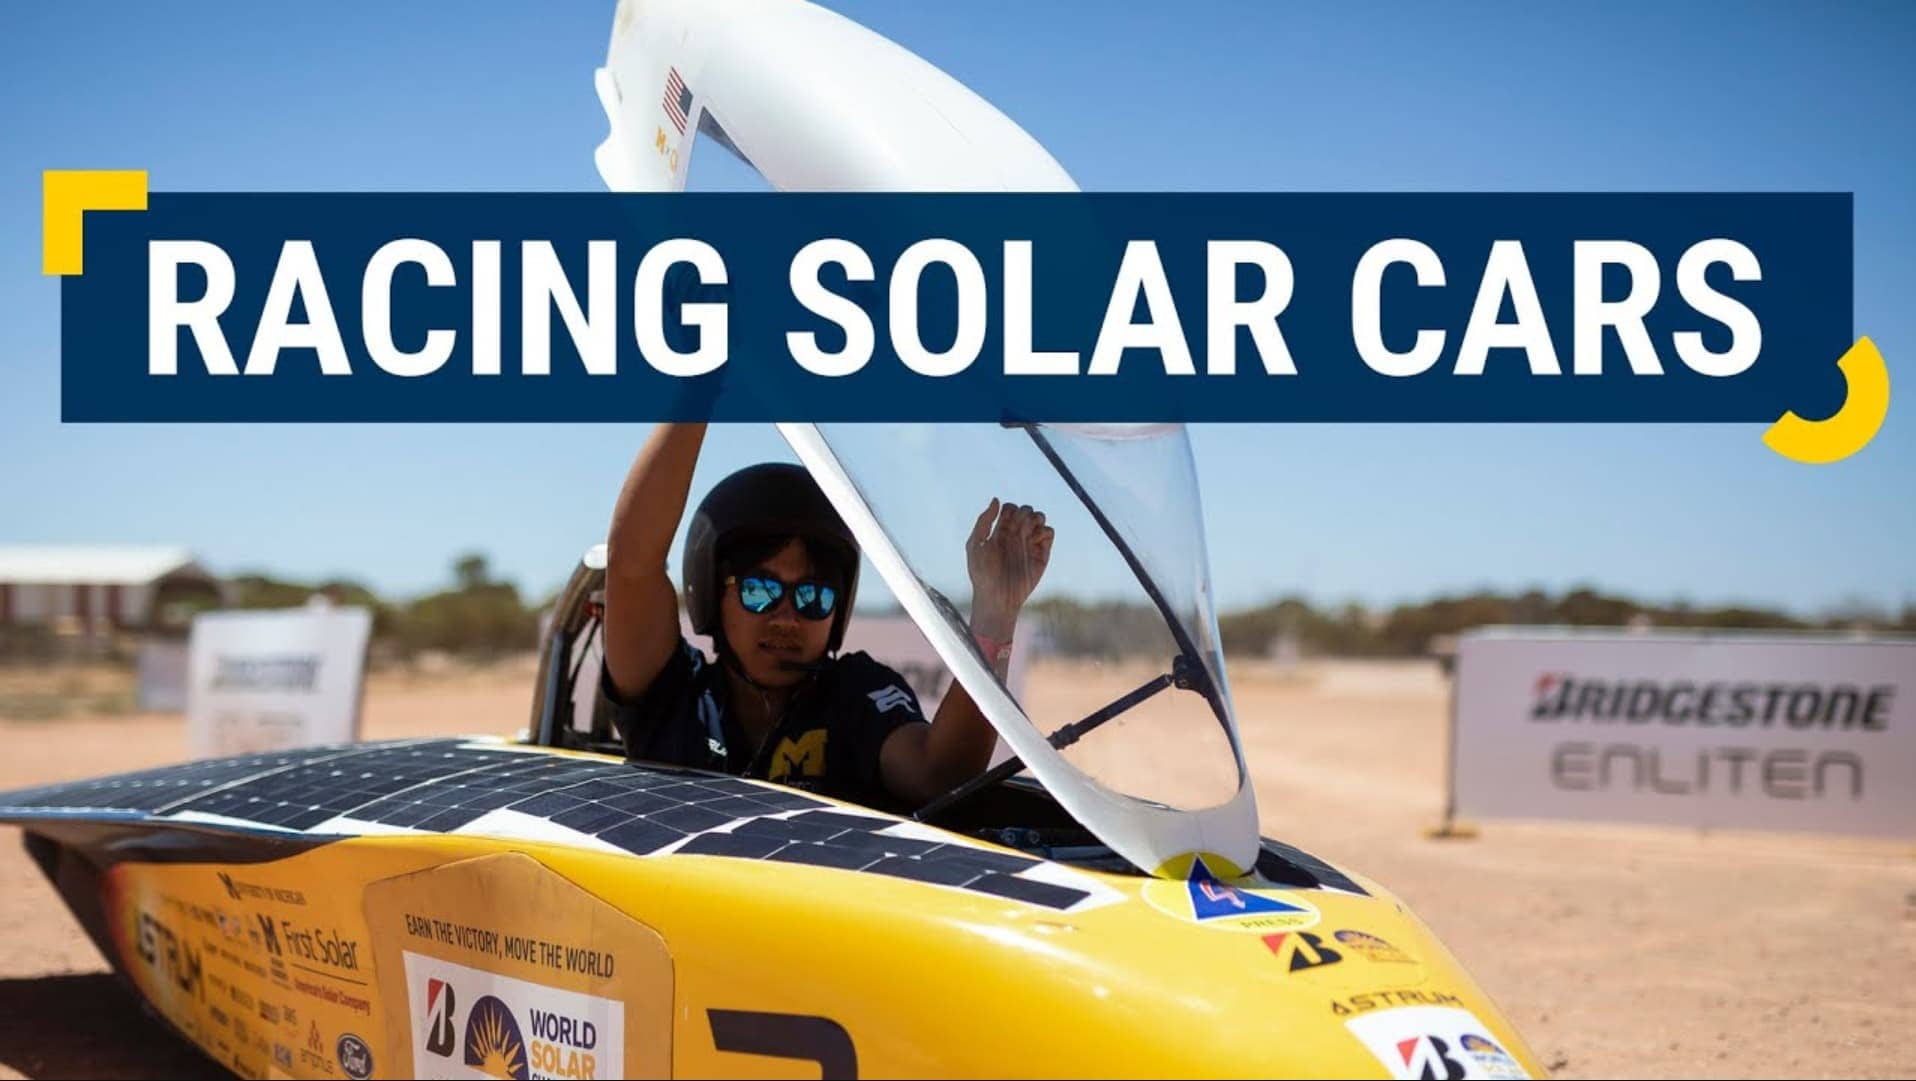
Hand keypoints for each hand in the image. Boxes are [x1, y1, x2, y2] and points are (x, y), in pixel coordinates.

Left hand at [966, 498, 1053, 639]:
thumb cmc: (982, 573)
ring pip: (1039, 517)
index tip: (1004, 525)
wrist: (998, 598)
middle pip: (1026, 510)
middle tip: (1017, 531)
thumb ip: (984, 520)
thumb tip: (997, 499)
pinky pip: (1049, 532)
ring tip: (1027, 534)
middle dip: (1023, 515)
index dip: (1010, 510)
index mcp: (1000, 531)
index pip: (1010, 508)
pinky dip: (1044, 531)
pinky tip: (1035, 541)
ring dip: (1035, 519)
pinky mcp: (1042, 553)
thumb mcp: (975, 544)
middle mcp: (1016, 536)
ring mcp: (1029, 543)